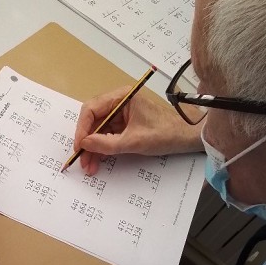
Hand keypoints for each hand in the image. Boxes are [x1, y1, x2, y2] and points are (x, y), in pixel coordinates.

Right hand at [74, 87, 202, 174]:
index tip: (79, 147)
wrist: (186, 138)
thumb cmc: (165, 134)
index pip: (92, 109)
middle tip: (82, 161)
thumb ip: (107, 144)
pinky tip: (97, 162)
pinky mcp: (124, 126)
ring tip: (89, 167)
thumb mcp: (134, 141)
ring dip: (93, 149)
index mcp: (122, 97)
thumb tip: (84, 144)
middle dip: (86, 142)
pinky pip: (107, 136)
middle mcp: (118, 102)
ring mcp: (121, 115)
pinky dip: (102, 150)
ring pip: (98, 131)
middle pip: (93, 121)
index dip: (82, 129)